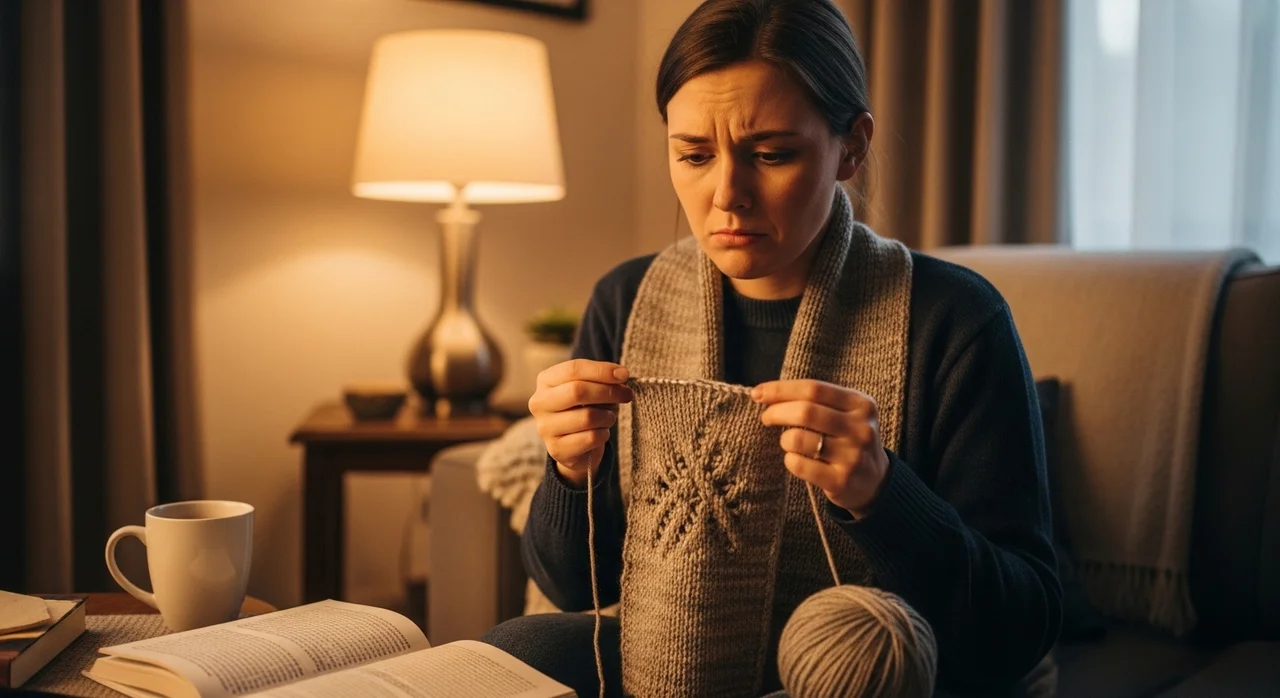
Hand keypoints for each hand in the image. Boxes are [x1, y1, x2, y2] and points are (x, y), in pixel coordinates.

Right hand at [528, 359, 633, 487]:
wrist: (574, 444)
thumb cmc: (584, 407)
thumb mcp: (590, 387)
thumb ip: (602, 378)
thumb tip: (621, 375)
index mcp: (546, 380)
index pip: (574, 369)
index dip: (602, 370)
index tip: (624, 374)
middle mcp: (539, 403)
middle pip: (577, 391)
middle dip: (608, 392)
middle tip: (627, 395)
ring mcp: (545, 428)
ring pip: (587, 417)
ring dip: (608, 416)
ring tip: (609, 417)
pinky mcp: (556, 449)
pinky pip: (591, 438)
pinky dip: (604, 434)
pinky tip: (602, 433)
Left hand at [752, 379, 888, 517]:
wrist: (875, 482)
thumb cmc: (848, 440)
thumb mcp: (846, 414)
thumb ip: (815, 401)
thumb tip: (765, 394)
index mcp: (861, 405)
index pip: (813, 389)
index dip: (781, 390)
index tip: (758, 393)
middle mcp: (860, 429)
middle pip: (805, 412)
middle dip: (776, 412)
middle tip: (766, 418)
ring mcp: (852, 456)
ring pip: (798, 439)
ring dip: (785, 439)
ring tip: (790, 442)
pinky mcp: (841, 481)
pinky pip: (799, 465)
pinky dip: (789, 460)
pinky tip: (796, 460)